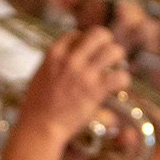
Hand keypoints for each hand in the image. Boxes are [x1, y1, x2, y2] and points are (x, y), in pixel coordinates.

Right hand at [18, 26, 129, 145]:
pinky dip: (123, 80)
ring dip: (117, 59)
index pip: (75, 34)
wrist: (40, 126)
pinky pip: (120, 76)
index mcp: (53, 53)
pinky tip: (117, 86)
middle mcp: (70, 59)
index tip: (85, 52)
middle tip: (105, 53)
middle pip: (99, 33)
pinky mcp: (95, 89)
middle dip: (106, 41)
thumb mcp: (40, 75)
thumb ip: (55, 63)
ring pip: (114, 51)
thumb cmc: (37, 105)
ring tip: (114, 68)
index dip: (83, 41)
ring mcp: (83, 73)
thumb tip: (69, 57)